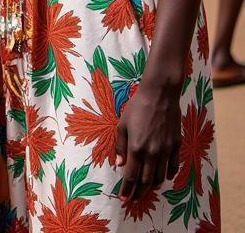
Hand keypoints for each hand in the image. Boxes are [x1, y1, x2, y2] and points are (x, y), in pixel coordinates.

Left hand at [116, 82, 181, 200]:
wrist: (159, 96)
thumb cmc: (137, 107)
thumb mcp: (122, 124)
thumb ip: (121, 146)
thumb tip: (120, 164)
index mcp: (136, 148)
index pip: (131, 176)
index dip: (127, 189)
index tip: (124, 198)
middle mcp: (151, 153)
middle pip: (145, 180)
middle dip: (138, 192)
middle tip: (133, 199)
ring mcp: (165, 151)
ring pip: (159, 177)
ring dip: (152, 185)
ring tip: (145, 189)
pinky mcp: (176, 147)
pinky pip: (172, 167)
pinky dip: (166, 175)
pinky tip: (162, 177)